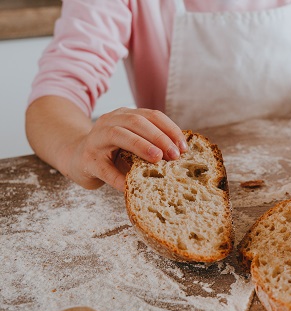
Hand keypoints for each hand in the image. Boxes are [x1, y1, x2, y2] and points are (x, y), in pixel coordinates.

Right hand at [66, 107, 186, 191]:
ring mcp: (96, 139)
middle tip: (175, 154)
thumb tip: (182, 155)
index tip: (184, 147)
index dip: (170, 129)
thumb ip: (153, 145)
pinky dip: (119, 177)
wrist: (78, 160)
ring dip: (141, 145)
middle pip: (136, 122)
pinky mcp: (88, 160)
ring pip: (118, 134)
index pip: (152, 116)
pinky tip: (132, 186)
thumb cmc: (114, 153)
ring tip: (158, 158)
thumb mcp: (134, 143)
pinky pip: (105, 169)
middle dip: (159, 137)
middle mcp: (110, 121)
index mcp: (125, 116)